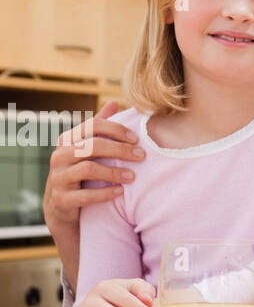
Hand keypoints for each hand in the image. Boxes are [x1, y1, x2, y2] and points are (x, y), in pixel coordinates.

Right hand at [44, 100, 143, 229]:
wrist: (63, 205)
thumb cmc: (80, 170)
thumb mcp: (87, 148)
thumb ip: (99, 127)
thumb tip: (115, 101)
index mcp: (67, 139)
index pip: (93, 125)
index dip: (116, 129)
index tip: (137, 138)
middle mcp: (59, 155)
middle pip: (92, 146)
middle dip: (120, 150)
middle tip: (141, 156)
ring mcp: (58, 177)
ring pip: (88, 169)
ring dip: (114, 172)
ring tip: (132, 176)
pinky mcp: (62, 199)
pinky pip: (85, 195)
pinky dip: (105, 193)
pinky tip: (120, 192)